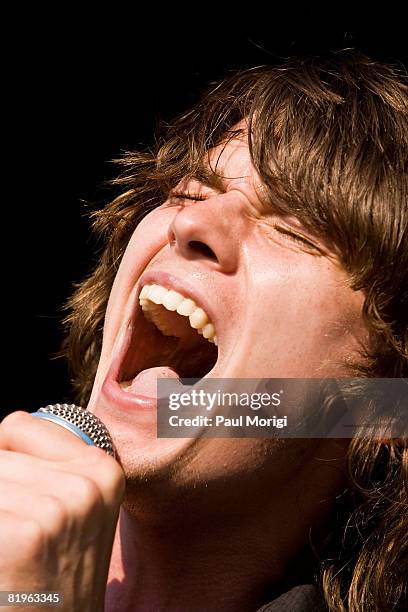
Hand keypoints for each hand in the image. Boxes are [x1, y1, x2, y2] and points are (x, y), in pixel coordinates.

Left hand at [0, 411, 124, 611]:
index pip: (17, 426)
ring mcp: (59, 508)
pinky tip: (5, 561)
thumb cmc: (57, 577)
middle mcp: (88, 484)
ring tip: (11, 547)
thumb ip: (48, 466)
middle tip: (15, 531)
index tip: (13, 496)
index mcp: (103, 469)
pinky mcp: (25, 535)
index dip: (3, 460)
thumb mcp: (73, 510)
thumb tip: (0, 433)